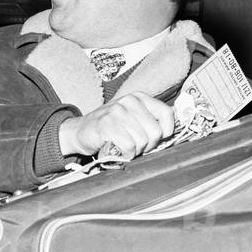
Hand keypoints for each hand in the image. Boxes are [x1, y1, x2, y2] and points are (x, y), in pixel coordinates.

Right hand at [58, 92, 173, 159]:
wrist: (80, 132)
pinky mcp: (107, 125)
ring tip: (125, 147)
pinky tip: (118, 150)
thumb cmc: (109, 128)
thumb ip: (150, 121)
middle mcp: (130, 102)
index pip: (166, 113)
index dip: (166, 132)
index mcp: (139, 98)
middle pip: (155, 132)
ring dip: (135, 151)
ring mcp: (117, 112)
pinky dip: (126, 154)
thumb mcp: (132, 118)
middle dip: (148, 146)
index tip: (157, 140)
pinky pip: (129, 146)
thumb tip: (171, 132)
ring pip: (142, 141)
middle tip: (136, 147)